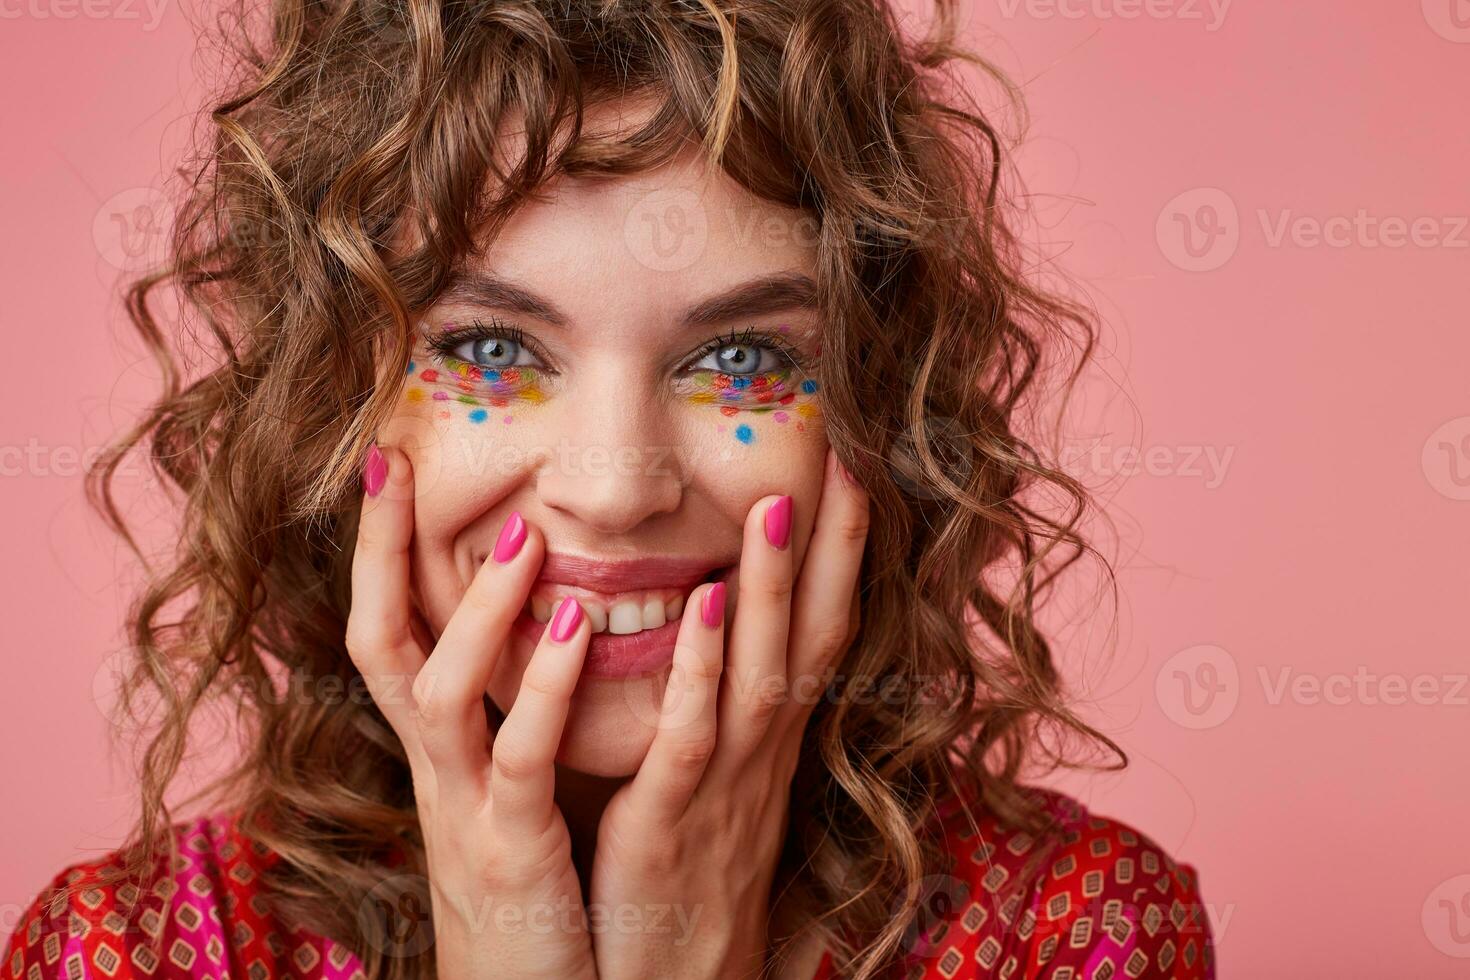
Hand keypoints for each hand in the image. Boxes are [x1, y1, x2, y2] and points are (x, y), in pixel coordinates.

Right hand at [347, 444, 598, 979]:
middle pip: (379, 645)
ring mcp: (465, 810)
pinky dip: (541, 690)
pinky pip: (517, 762)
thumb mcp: (509, 798)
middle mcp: (436, 771)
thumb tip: (543, 633)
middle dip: (378, 555)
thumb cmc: (529, 896)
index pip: (393, 632)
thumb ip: (512, 723)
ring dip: (479, 612)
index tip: (389, 463)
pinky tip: (574, 628)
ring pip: (440, 695)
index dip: (379, 552)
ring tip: (521, 536)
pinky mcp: (510, 852)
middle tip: (394, 461)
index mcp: (443, 753)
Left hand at [590, 446, 868, 979]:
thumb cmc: (685, 875)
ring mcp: (727, 786)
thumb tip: (711, 624)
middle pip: (817, 634)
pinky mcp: (672, 822)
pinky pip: (694, 738)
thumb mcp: (717, 784)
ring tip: (777, 500)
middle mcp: (766, 752)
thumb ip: (718, 707)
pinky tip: (698, 606)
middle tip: (849, 451)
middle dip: (834, 544)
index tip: (852, 472)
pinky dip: (702, 671)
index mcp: (772, 739)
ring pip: (765, 673)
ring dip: (774, 589)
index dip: (842, 552)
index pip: (821, 628)